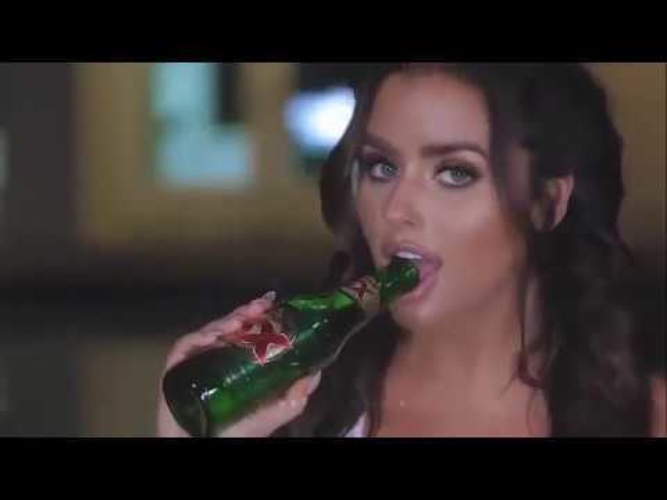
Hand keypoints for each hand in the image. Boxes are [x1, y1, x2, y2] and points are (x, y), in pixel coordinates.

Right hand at [156, 292, 320, 436]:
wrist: (201, 447)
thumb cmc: (236, 432)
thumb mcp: (273, 413)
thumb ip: (295, 396)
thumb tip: (315, 373)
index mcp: (239, 362)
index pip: (250, 332)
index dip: (261, 316)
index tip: (274, 304)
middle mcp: (218, 356)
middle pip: (231, 326)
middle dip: (246, 312)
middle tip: (261, 305)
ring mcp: (197, 360)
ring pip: (211, 330)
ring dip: (227, 321)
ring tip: (242, 320)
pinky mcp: (177, 367)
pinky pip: (186, 345)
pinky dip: (200, 336)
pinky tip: (215, 335)